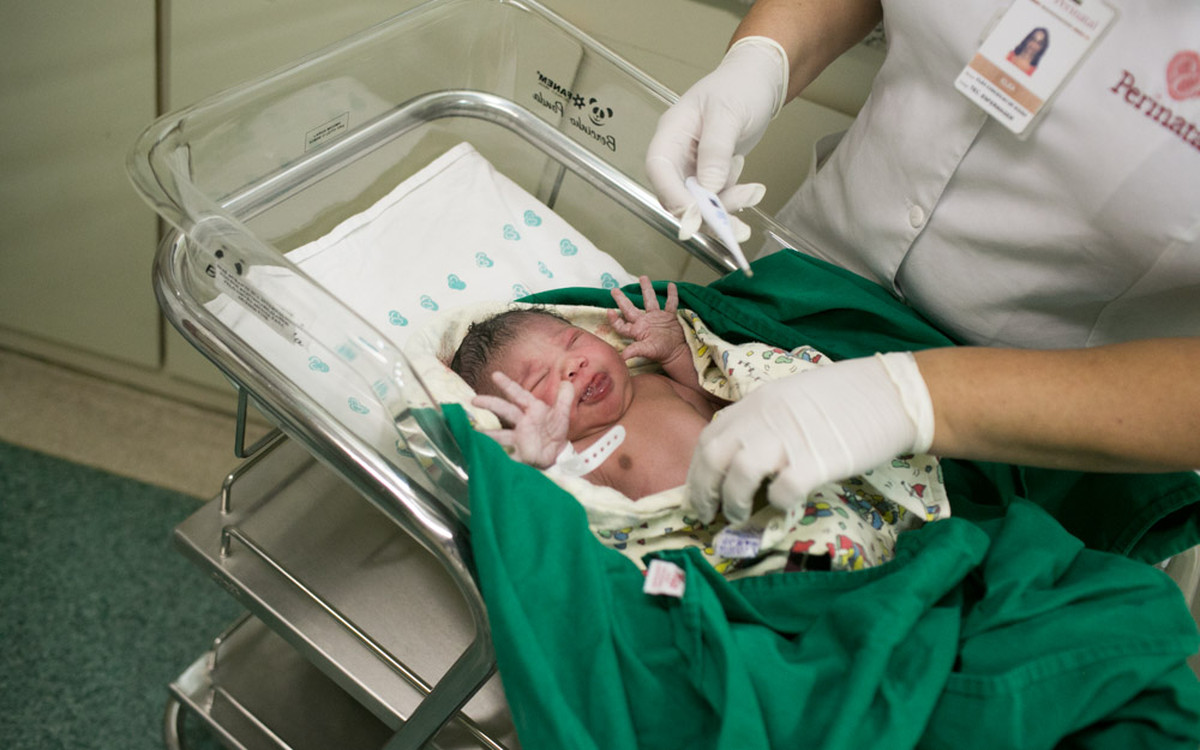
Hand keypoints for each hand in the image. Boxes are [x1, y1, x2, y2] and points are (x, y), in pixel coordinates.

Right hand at [471, 371, 572, 468]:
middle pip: (505, 410)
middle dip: (490, 404)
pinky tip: (487, 454)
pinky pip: (507, 454)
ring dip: (489, 434)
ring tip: (477, 433)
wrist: (556, 454)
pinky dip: (497, 455)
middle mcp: (521, 421)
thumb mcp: (562, 413)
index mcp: (531, 409)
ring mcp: (518, 437)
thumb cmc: (554, 431)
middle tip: (474, 401)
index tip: (495, 375)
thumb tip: (566, 382)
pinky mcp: (519, 453)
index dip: (508, 384)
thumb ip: (564, 397)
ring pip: (501, 434)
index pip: (518, 394)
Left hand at [607, 276, 684, 362]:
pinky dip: (672, 295)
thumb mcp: (646, 350)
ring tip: (643, 277)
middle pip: (630, 308)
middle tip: (614, 290)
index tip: (609, 310)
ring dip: (646, 289)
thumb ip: (634, 351)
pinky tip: (671, 286)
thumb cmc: (660, 352)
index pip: (622, 324)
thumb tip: (621, 358)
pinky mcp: (668, 316)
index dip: (614, 319)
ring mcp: (656, 317)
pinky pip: (670, 303)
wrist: (676, 352)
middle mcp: (644, 322)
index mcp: (637, 330)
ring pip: (650, 300)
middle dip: (622, 299)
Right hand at [645, 36, 788, 240]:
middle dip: (705, 211)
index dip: (673, 195)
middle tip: (733, 221)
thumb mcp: (728, 113)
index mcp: (672, 132)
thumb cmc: (740, 86)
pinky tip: (752, 189)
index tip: (697, 213)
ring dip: (723, 209)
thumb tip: (708, 187)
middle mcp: (677, 152)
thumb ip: (716, 150)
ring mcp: (693, 166)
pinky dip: (733, 200)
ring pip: (697, 202)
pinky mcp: (710, 174)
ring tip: (753, 193)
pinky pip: (715, 198)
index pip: (658, 168)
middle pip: (676, 193)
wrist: (759, 81)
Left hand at [686, 353, 934, 524]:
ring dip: (733, 503)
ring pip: (740, 476)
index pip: (708, 439)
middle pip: (714, 458)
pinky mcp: (816, 461)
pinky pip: (783, 491)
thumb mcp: (789, 400)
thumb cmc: (844, 399)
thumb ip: (761, 423)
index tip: (698, 493)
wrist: (892, 394)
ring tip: (740, 516)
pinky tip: (783, 507)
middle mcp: (764, 419)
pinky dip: (777, 505)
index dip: (697, 471)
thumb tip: (738, 459)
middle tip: (708, 514)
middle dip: (703, 492)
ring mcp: (789, 439)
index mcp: (756, 403)